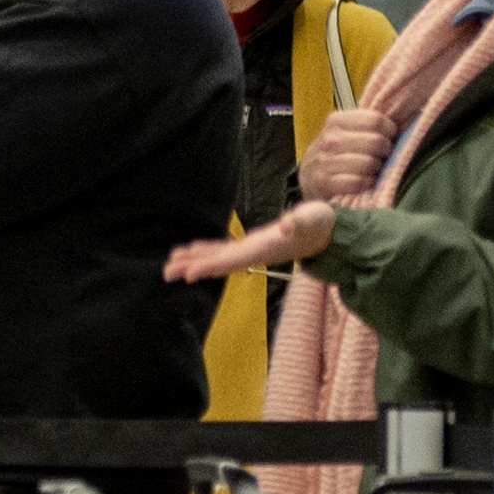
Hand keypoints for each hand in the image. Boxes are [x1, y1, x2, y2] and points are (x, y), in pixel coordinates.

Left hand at [164, 209, 325, 287]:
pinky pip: (223, 249)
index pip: (233, 260)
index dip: (210, 266)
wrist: (327, 234)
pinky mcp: (251, 244)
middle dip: (193, 267)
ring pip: (217, 258)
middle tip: (166, 273)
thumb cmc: (320, 224)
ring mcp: (251, 251)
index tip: (188, 274)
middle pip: (218, 263)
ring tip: (170, 262)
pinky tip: (190, 250)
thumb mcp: (315, 218)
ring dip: (194, 260)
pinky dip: (206, 250)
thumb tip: (287, 223)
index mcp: (265, 249)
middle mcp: (254, 254)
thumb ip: (302, 220)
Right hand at [304, 102, 391, 199]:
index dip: (390, 130)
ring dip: (377, 169)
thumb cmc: (336, 151)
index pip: (376, 120)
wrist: (309, 175)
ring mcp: (326, 161)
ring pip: (369, 164)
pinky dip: (366, 184)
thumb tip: (400, 117)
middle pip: (376, 142)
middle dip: (385, 151)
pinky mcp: (326, 182)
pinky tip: (364, 181)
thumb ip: (367, 122)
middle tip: (381, 155)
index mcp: (336, 120)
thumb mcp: (345, 130)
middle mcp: (330, 139)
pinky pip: (359, 182)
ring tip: (373, 169)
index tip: (388, 137)